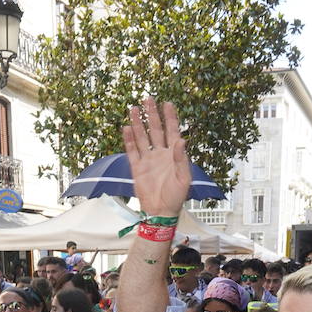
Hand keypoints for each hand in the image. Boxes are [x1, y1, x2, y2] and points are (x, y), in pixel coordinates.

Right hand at [120, 98, 190, 217]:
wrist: (160, 212)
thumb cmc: (176, 197)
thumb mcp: (184, 178)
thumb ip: (182, 158)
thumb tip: (182, 140)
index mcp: (174, 154)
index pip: (172, 131)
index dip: (170, 117)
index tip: (168, 103)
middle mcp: (160, 154)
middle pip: (156, 130)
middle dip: (152, 115)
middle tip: (148, 99)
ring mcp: (148, 159)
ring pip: (142, 137)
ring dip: (139, 123)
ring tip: (134, 108)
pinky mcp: (137, 167)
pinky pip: (132, 150)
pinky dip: (129, 139)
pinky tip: (127, 128)